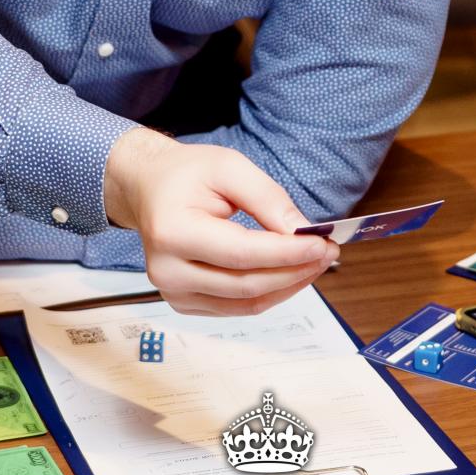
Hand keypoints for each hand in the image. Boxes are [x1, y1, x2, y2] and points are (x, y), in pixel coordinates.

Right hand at [102, 128, 338, 316]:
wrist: (148, 188)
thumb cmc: (185, 174)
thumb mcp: (228, 166)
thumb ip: (266, 198)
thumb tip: (301, 232)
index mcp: (172, 232)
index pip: (242, 254)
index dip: (287, 253)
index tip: (322, 243)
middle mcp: (167, 270)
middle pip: (246, 284)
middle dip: (295, 271)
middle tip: (327, 252)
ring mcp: (173, 292)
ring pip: (245, 303)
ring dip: (287, 286)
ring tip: (314, 263)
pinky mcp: (184, 303)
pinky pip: (236, 308)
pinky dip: (269, 293)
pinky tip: (288, 273)